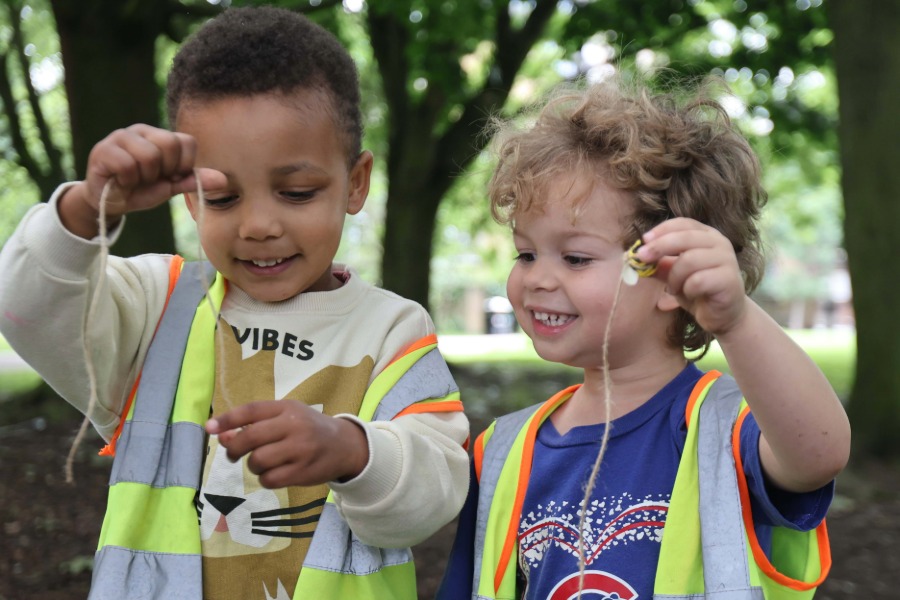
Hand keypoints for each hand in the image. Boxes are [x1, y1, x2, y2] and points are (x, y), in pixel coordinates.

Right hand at [59, 124, 225, 237]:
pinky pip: (126, 164)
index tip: (171, 177)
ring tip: (135, 180)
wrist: (110, 203)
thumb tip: (224, 180)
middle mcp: (141, 131)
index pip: (187, 142)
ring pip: (148, 155)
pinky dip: (128, 180)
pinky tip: (121, 181)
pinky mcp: (103, 150)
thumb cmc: (142, 190)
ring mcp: (120, 137)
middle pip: (169, 144)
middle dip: (165, 171)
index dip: (184, 166)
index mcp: (161, 136)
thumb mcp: (172, 186)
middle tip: (151, 178)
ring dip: (144, 177)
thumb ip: (194, 180)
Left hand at [205, 400, 369, 488]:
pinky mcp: (303, 471)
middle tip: (232, 456)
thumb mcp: (284, 418)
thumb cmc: (307, 429)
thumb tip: (221, 436)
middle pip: (251, 438)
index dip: (227, 419)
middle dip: (234, 449)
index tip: (209, 428)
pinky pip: (270, 479)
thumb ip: (254, 425)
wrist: (344, 445)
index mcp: (287, 408)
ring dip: (253, 466)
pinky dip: (265, 479)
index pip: (251, 411)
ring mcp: (300, 449)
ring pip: (258, 461)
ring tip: (263, 463)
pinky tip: (274, 473)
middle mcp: (294, 426)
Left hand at [637, 218, 748, 336]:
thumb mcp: (673, 274)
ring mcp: (727, 260)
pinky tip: (689, 295)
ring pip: (689, 259)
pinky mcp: (729, 279)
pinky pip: (698, 280)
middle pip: (685, 237)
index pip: (683, 223)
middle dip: (659, 247)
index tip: (643, 240)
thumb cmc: (697, 290)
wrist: (722, 315)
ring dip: (674, 277)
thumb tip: (636, 257)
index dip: (662, 230)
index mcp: (706, 235)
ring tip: (673, 289)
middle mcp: (720, 243)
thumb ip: (659, 264)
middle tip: (641, 258)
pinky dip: (687, 289)